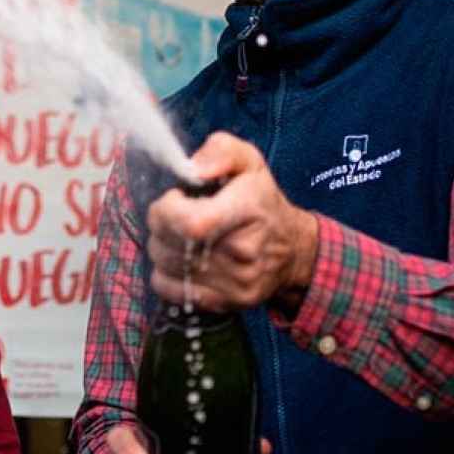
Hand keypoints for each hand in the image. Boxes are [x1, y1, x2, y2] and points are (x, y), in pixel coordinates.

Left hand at [146, 132, 318, 313]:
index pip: (191, 224)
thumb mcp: (249, 162)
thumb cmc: (263, 202)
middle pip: (170, 244)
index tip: (173, 198)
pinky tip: (183, 258)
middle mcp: (243, 252)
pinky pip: (169, 289)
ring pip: (164, 265)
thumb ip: (221, 151)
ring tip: (181, 235)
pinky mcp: (226, 302)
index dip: (167, 210)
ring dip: (161, 246)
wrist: (293, 251)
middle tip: (174, 214)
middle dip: (160, 224)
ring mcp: (235, 282)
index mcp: (248, 210)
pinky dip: (165, 272)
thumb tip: (193, 168)